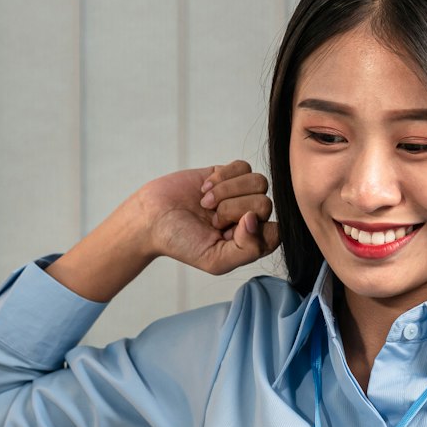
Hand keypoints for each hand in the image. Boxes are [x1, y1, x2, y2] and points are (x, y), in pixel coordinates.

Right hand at [131, 159, 278, 275]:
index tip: (226, 232)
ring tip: (206, 202)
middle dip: (232, 209)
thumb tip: (256, 220)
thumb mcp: (215, 260)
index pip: (275, 231)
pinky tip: (204, 188)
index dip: (253, 230)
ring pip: (258, 182)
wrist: (152, 217)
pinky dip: (221, 176)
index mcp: (251, 241)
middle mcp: (250, 217)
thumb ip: (247, 249)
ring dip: (227, 191)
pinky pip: (243, 166)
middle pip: (264, 203)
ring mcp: (240, 194)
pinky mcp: (228, 174)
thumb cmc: (181, 242)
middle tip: (210, 218)